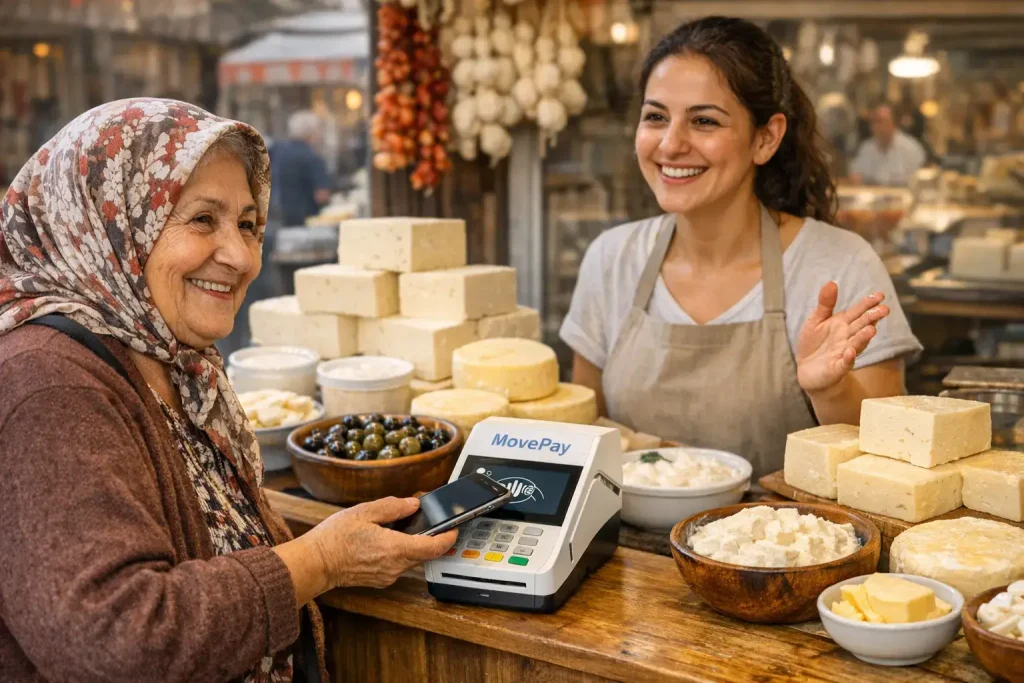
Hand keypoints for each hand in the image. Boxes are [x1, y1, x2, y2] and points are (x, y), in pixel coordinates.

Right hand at [308, 497, 455, 589]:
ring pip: (411, 559)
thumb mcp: (364, 512)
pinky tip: (387, 540)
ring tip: (402, 526)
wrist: (315, 563)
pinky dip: (399, 552)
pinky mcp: (380, 579)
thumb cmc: (335, 538)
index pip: (433, 547)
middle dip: (431, 537)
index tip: (454, 529)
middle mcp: (395, 567)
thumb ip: (392, 507)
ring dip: (413, 544)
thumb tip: (413, 504)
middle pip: (424, 553)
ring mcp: (387, 576)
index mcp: (395, 549)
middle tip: (428, 520)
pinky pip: (398, 565)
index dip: (448, 538)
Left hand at [796, 282, 889, 393]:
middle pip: (861, 326)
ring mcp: (844, 353)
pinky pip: (844, 364)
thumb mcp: (816, 320)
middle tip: (884, 310)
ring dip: (863, 337)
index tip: (879, 295)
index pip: (858, 312)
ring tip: (872, 330)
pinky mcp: (837, 369)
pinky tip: (850, 352)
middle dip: (872, 318)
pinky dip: (848, 358)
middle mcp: (847, 337)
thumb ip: (825, 303)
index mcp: (843, 323)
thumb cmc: (815, 343)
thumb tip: (832, 282)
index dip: (868, 304)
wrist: (807, 370)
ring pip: (856, 344)